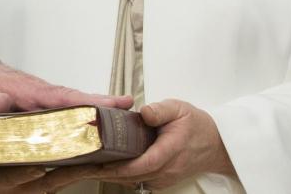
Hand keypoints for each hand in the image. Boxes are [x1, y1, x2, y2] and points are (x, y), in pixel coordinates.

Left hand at [0, 55, 132, 114]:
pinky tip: (94, 122)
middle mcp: (37, 93)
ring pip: (72, 103)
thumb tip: (1, 106)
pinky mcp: (38, 105)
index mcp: (26, 90)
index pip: (57, 97)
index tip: (101, 103)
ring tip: (122, 114)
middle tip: (126, 105)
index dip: (80, 101)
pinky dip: (81, 112)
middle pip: (74, 98)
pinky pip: (63, 110)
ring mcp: (40, 99)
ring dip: (96, 108)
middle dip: (100, 101)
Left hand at [36, 99, 234, 191]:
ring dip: (106, 174)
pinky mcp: (157, 180)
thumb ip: (160, 110)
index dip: (118, 166)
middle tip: (75, 166)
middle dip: (102, 171)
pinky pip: (134, 179)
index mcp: (169, 152)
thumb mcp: (179, 108)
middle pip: (129, 175)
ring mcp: (161, 179)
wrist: (216, 146)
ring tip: (78, 167)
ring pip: (129, 180)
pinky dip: (116, 174)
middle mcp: (164, 170)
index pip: (142, 164)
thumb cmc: (196, 125)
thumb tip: (143, 112)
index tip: (97, 162)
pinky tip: (98, 166)